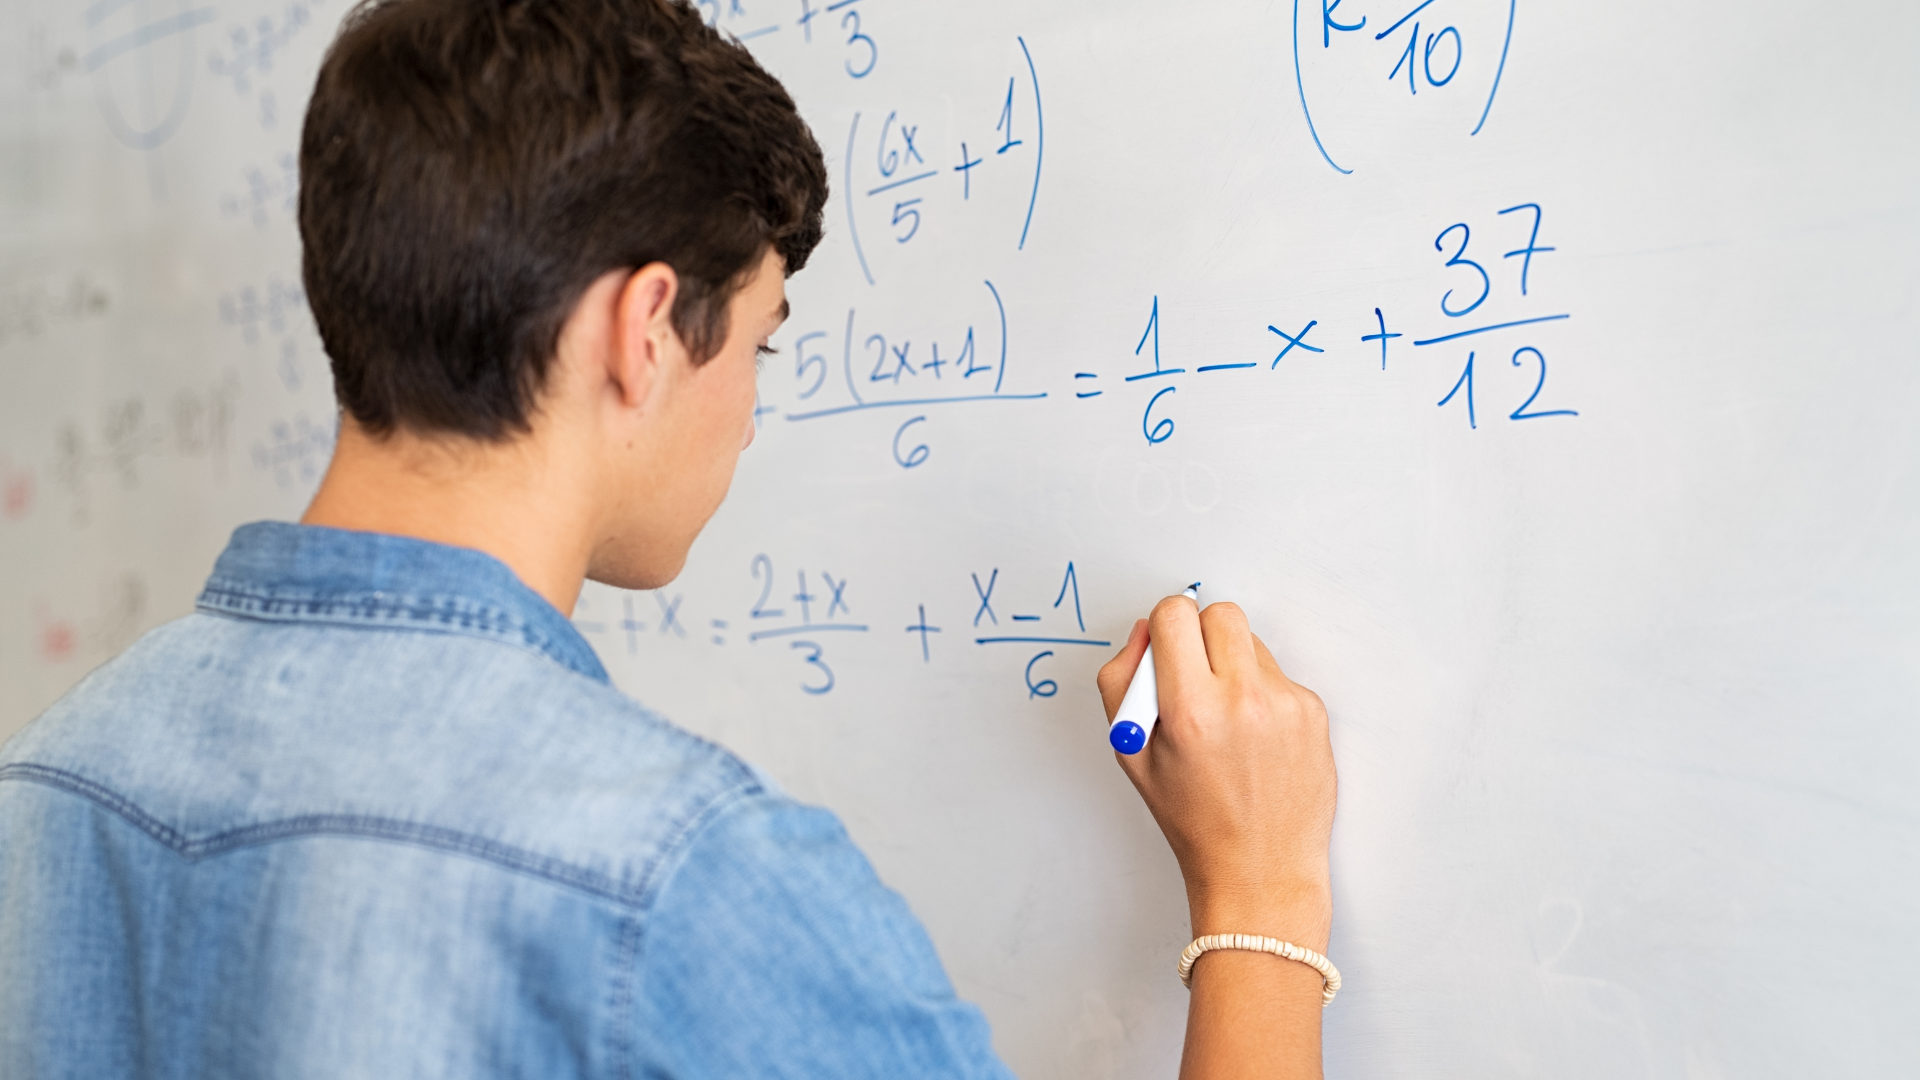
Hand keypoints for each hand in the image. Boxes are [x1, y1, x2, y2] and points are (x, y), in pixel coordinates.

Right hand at [1097, 596, 1336, 949]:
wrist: (1260, 869)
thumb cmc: (1193, 819)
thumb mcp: (1131, 754)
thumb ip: (1123, 682)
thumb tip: (1145, 633)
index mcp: (1190, 710)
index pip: (1176, 614)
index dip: (1164, 626)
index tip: (1165, 647)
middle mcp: (1242, 699)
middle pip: (1220, 614)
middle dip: (1200, 634)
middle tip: (1194, 674)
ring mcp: (1284, 703)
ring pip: (1251, 642)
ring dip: (1233, 663)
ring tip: (1225, 718)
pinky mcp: (1313, 711)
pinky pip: (1278, 675)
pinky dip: (1261, 693)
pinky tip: (1254, 738)